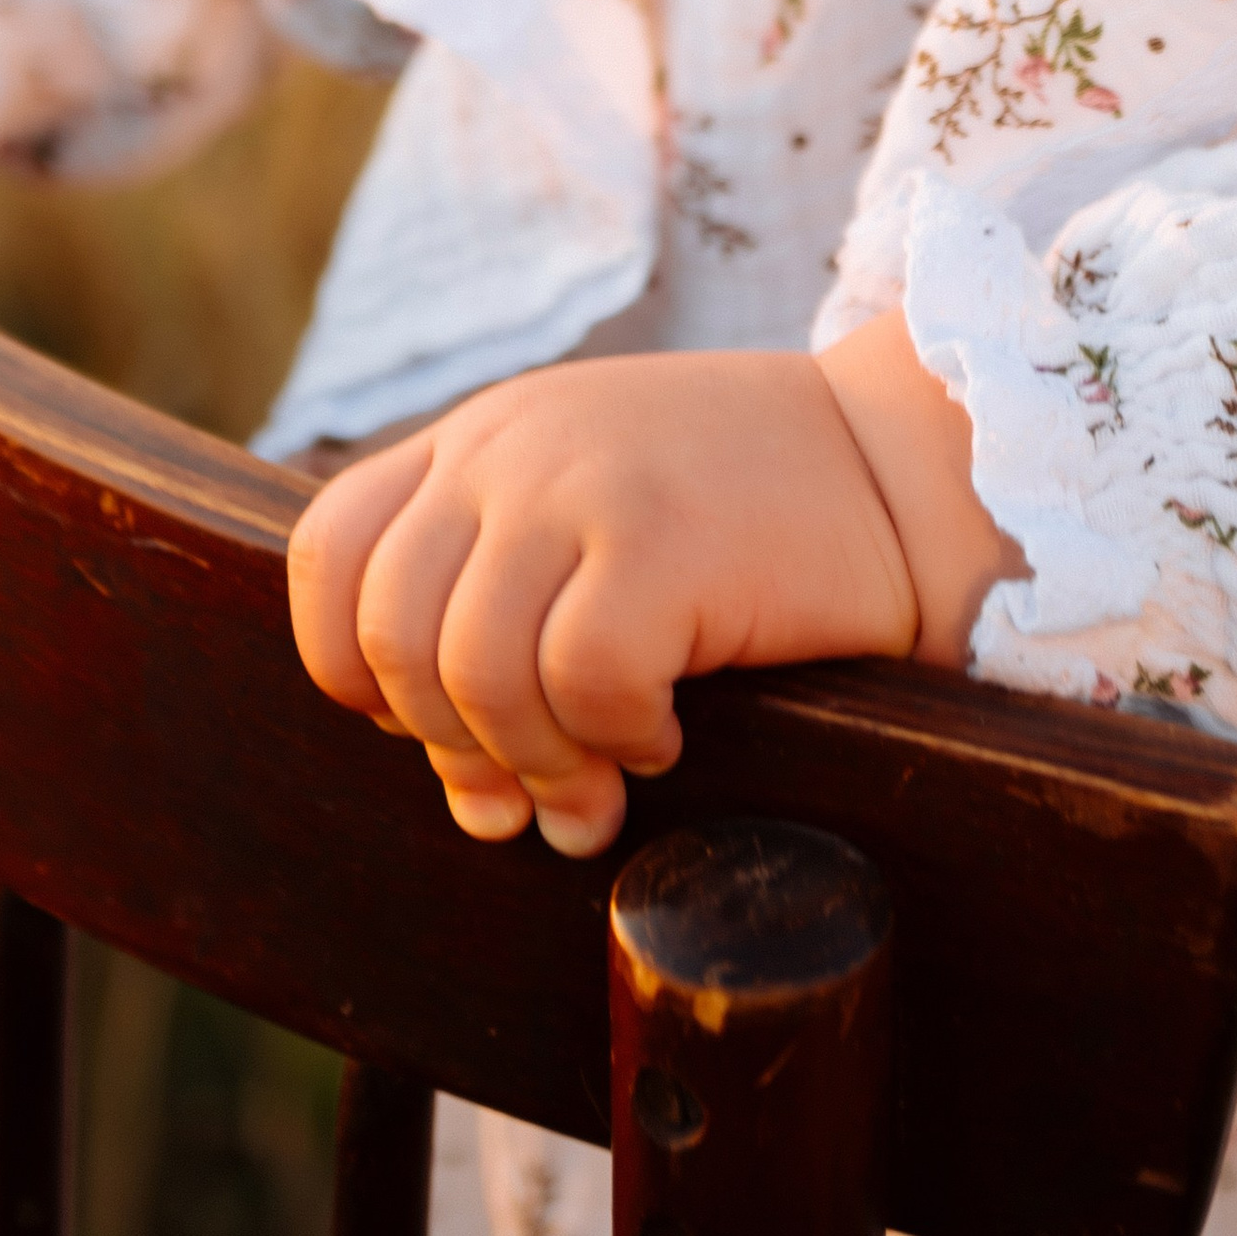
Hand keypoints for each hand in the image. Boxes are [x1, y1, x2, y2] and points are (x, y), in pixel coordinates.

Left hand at [287, 312, 1019, 855]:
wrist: (906, 462)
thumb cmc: (753, 519)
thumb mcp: (594, 519)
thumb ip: (506, 605)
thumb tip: (464, 792)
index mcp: (482, 438)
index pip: (330, 549)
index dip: (350, 665)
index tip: (429, 728)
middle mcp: (511, 446)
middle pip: (390, 632)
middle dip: (450, 746)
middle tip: (533, 798)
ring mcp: (580, 484)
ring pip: (474, 671)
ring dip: (537, 762)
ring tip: (604, 784)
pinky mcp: (658, 538)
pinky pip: (582, 683)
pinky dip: (618, 738)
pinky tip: (668, 733)